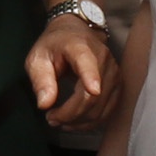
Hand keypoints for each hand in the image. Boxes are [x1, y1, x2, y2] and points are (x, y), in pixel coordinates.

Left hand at [26, 14, 112, 130]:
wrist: (76, 33)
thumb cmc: (55, 46)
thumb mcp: (38, 58)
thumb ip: (40, 80)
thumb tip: (44, 104)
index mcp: (80, 48)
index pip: (88, 63)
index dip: (91, 78)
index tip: (92, 89)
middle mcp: (103, 59)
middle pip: (92, 96)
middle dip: (70, 114)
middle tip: (51, 118)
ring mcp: (113, 73)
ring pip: (100, 108)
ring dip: (79, 122)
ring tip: (59, 120)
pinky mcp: (117, 86)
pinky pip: (107, 111)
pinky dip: (89, 122)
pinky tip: (74, 121)